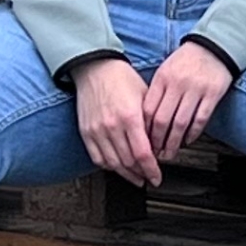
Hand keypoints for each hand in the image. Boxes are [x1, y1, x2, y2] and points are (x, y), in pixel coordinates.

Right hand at [72, 57, 161, 185]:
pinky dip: (109, 166)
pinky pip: (97, 158)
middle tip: (149, 176)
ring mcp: (97, 130)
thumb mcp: (145, 96)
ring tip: (136, 176)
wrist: (96, 68)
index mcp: (130, 116)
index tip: (157, 177)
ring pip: (113, 164)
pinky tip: (118, 167)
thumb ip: (152, 122)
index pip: (142, 154)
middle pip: (129, 162)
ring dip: (126, 174)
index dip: (151, 170)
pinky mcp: (86, 132)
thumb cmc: (122, 79)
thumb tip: (159, 145)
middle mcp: (112, 126)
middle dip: (141, 173)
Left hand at [142, 39, 235, 163]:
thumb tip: (146, 119)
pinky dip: (193, 134)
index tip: (143, 141)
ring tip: (169, 153)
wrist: (213, 46)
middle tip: (155, 153)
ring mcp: (196, 89)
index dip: (144, 129)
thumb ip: (156, 91)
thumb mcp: (165, 70)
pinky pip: (200, 119)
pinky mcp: (212, 94)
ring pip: (181, 123)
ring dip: (174, 142)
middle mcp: (178, 84)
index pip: (149, 109)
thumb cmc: (186, 60)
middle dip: (157, 141)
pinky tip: (187, 141)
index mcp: (163, 77)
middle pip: (163, 119)